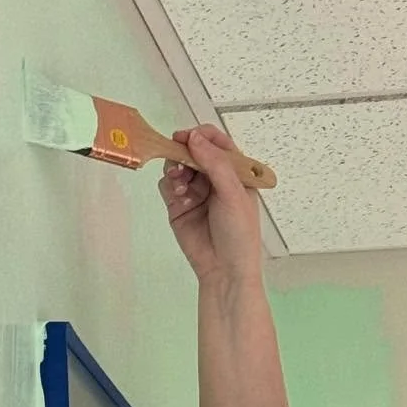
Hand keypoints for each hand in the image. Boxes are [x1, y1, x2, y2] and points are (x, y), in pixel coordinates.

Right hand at [158, 125, 263, 284]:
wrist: (225, 271)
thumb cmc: (239, 234)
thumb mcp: (233, 194)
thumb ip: (215, 163)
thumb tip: (194, 137)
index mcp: (234, 173)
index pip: (217, 143)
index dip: (202, 136)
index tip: (188, 137)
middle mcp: (214, 179)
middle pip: (193, 151)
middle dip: (185, 153)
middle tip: (181, 162)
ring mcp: (195, 191)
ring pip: (177, 166)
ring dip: (176, 170)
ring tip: (182, 185)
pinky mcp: (178, 206)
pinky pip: (167, 185)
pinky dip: (170, 187)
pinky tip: (181, 199)